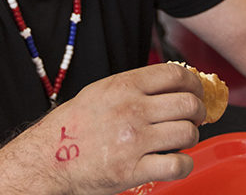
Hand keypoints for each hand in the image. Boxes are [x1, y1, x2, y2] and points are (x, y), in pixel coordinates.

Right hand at [0, 63, 205, 194]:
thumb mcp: (99, 92)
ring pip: (188, 133)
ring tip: (182, 140)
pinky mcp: (133, 170)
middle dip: (198, 112)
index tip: (197, 91)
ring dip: (191, 137)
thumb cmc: (72, 126)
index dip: (194, 83)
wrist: (47, 159)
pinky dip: (184, 165)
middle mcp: (132, 110)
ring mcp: (134, 140)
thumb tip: (168, 84)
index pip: (175, 75)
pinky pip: (177, 165)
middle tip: (195, 119)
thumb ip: (133, 86)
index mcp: (124, 86)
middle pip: (188, 103)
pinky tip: (176, 162)